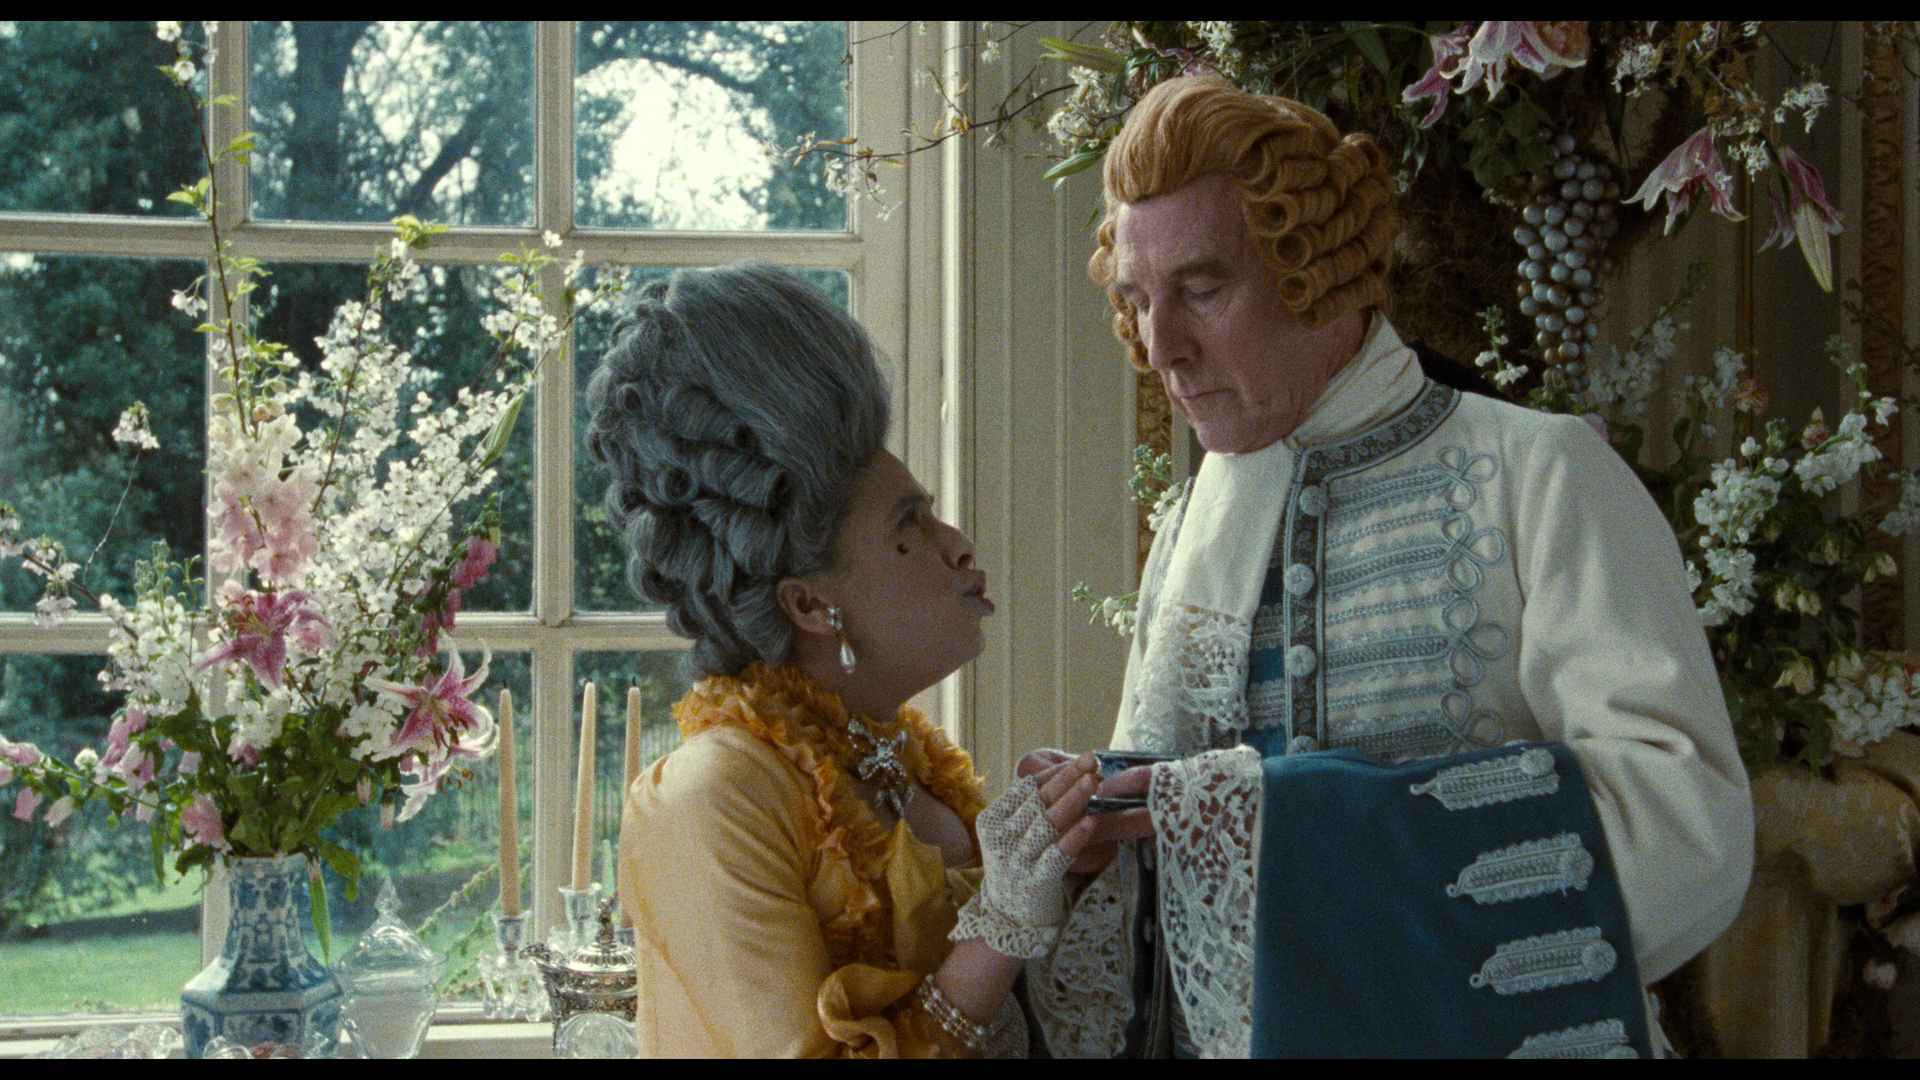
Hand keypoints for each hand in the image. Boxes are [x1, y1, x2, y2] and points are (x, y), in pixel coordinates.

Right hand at [956, 755, 1098, 957]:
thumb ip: (1031, 806)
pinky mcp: (1035, 883)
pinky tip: (1091, 822)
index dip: (1054, 772)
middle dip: (1067, 779)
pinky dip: (1074, 837)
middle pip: (1038, 801)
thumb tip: (1070, 772)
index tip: (1080, 760)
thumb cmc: (1019, 865)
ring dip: (1073, 800)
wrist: (1010, 917)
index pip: (1025, 788)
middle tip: (1092, 762)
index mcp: (991, 820)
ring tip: (1094, 782)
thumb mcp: (1013, 833)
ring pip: (1047, 824)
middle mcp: (999, 839)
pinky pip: (1057, 856)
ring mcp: (1016, 861)